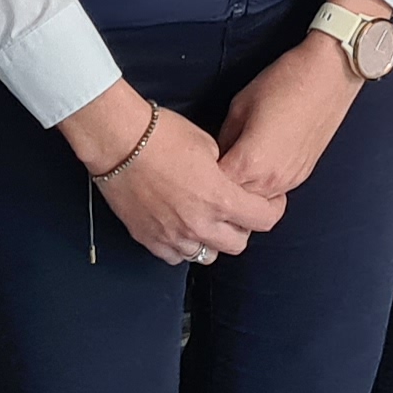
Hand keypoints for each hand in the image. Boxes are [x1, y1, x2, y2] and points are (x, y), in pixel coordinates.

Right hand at [60, 83, 285, 266]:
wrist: (120, 142)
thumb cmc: (163, 135)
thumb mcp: (208, 145)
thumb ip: (225, 172)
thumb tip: (228, 181)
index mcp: (220, 199)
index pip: (263, 220)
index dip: (272, 209)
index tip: (270, 201)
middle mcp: (200, 224)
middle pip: (238, 244)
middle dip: (243, 227)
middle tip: (236, 210)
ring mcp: (173, 237)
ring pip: (207, 255)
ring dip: (212, 239)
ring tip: (205, 219)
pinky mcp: (150, 240)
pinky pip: (176, 257)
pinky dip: (183, 246)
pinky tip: (180, 226)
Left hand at [217, 29, 370, 201]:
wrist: (328, 74)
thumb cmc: (285, 82)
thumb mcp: (240, 106)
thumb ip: (224, 138)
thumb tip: (217, 156)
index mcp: (250, 162)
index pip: (215, 188)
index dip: (203, 178)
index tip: (197, 167)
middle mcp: (271, 180)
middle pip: (235, 203)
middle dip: (222, 189)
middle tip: (211, 171)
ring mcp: (290, 180)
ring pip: (256, 202)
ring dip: (243, 191)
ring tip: (235, 168)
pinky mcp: (302, 174)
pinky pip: (275, 192)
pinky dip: (262, 186)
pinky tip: (257, 166)